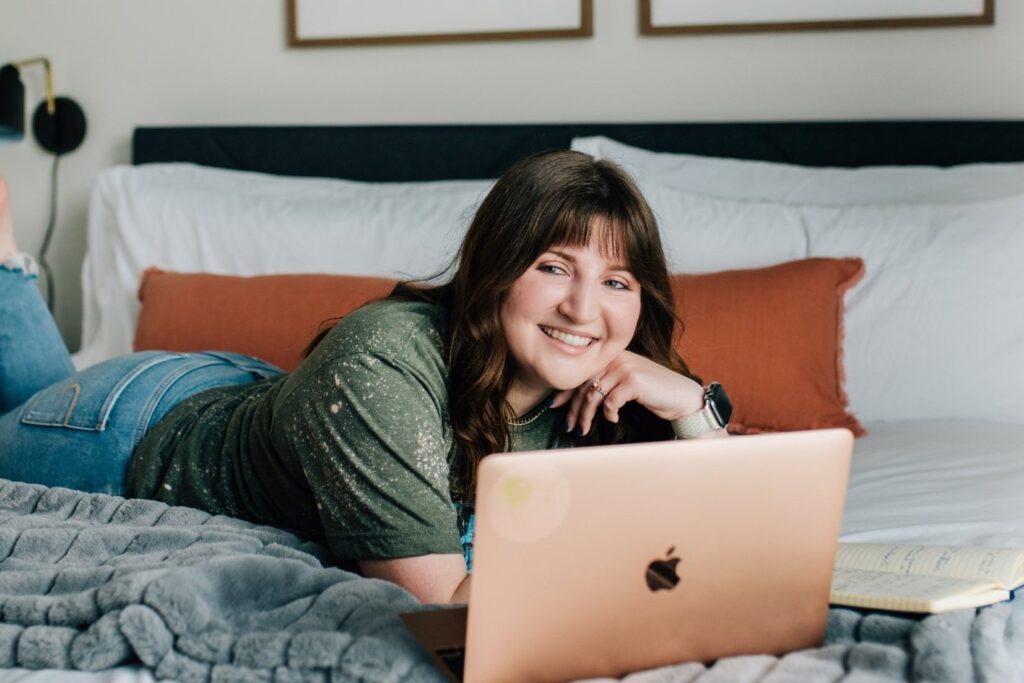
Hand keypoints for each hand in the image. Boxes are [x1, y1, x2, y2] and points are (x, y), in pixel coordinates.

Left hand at [553, 351, 704, 435]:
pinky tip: (614, 420)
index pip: (582, 374)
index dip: (567, 391)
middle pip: (584, 385)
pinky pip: (610, 402)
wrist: (681, 396)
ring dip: (586, 416)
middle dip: (574, 409)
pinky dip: (609, 414)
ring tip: (584, 430)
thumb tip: (580, 399)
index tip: (555, 406)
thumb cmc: (653, 392)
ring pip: (593, 395)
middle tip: (569, 426)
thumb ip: (606, 383)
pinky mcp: (633, 381)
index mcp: (612, 356)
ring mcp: (624, 368)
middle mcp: (616, 359)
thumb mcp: (626, 382)